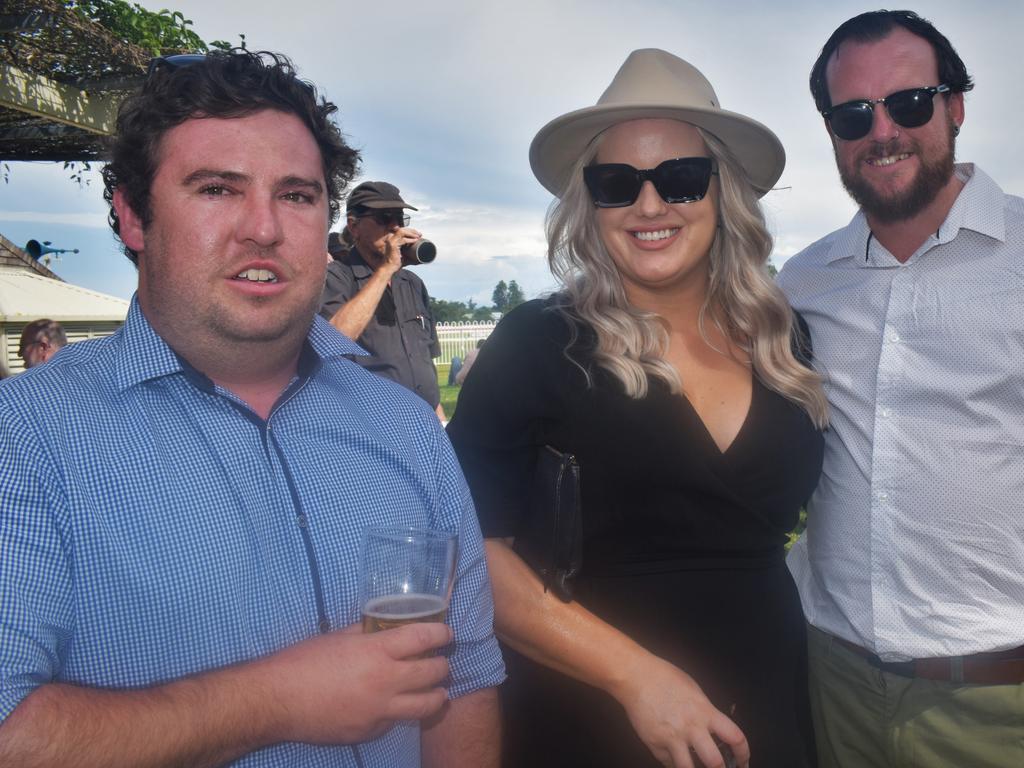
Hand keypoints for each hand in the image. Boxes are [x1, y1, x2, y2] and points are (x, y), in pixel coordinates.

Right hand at [258, 621, 451, 744]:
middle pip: (433, 673)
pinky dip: (402, 712)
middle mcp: (386, 681)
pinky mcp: (371, 731)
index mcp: (377, 651)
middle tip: (440, 661)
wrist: (277, 701)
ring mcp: (381, 710)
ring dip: (437, 694)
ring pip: (427, 705)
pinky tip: (396, 705)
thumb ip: (367, 632)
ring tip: (437, 689)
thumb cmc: (303, 661)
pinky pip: (397, 721)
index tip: (446, 634)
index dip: (442, 634)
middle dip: (443, 665)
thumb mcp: (338, 636)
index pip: (425, 638)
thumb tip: (387, 627)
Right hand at [379, 226, 421, 274]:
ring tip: (418, 235)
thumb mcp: (404, 255)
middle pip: (402, 229)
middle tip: (420, 234)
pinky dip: (410, 239)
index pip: (401, 231)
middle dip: (412, 230)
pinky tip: (415, 240)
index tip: (417, 234)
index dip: (410, 231)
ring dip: (411, 233)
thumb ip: (410, 253)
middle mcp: (390, 238)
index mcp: (392, 239)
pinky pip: (403, 240)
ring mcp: (391, 241)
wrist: (388, 268)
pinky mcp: (393, 245)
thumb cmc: (395, 263)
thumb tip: (420, 257)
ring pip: (402, 232)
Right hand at [612, 653, 748, 767]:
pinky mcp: (655, 744)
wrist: (636, 677)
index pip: (735, 738)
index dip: (743, 754)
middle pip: (715, 762)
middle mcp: (691, 728)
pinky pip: (669, 763)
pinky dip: (675, 764)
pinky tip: (677, 759)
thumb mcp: (694, 691)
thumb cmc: (664, 678)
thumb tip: (714, 729)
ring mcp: (672, 738)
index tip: (743, 760)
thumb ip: (706, 712)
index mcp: (705, 712)